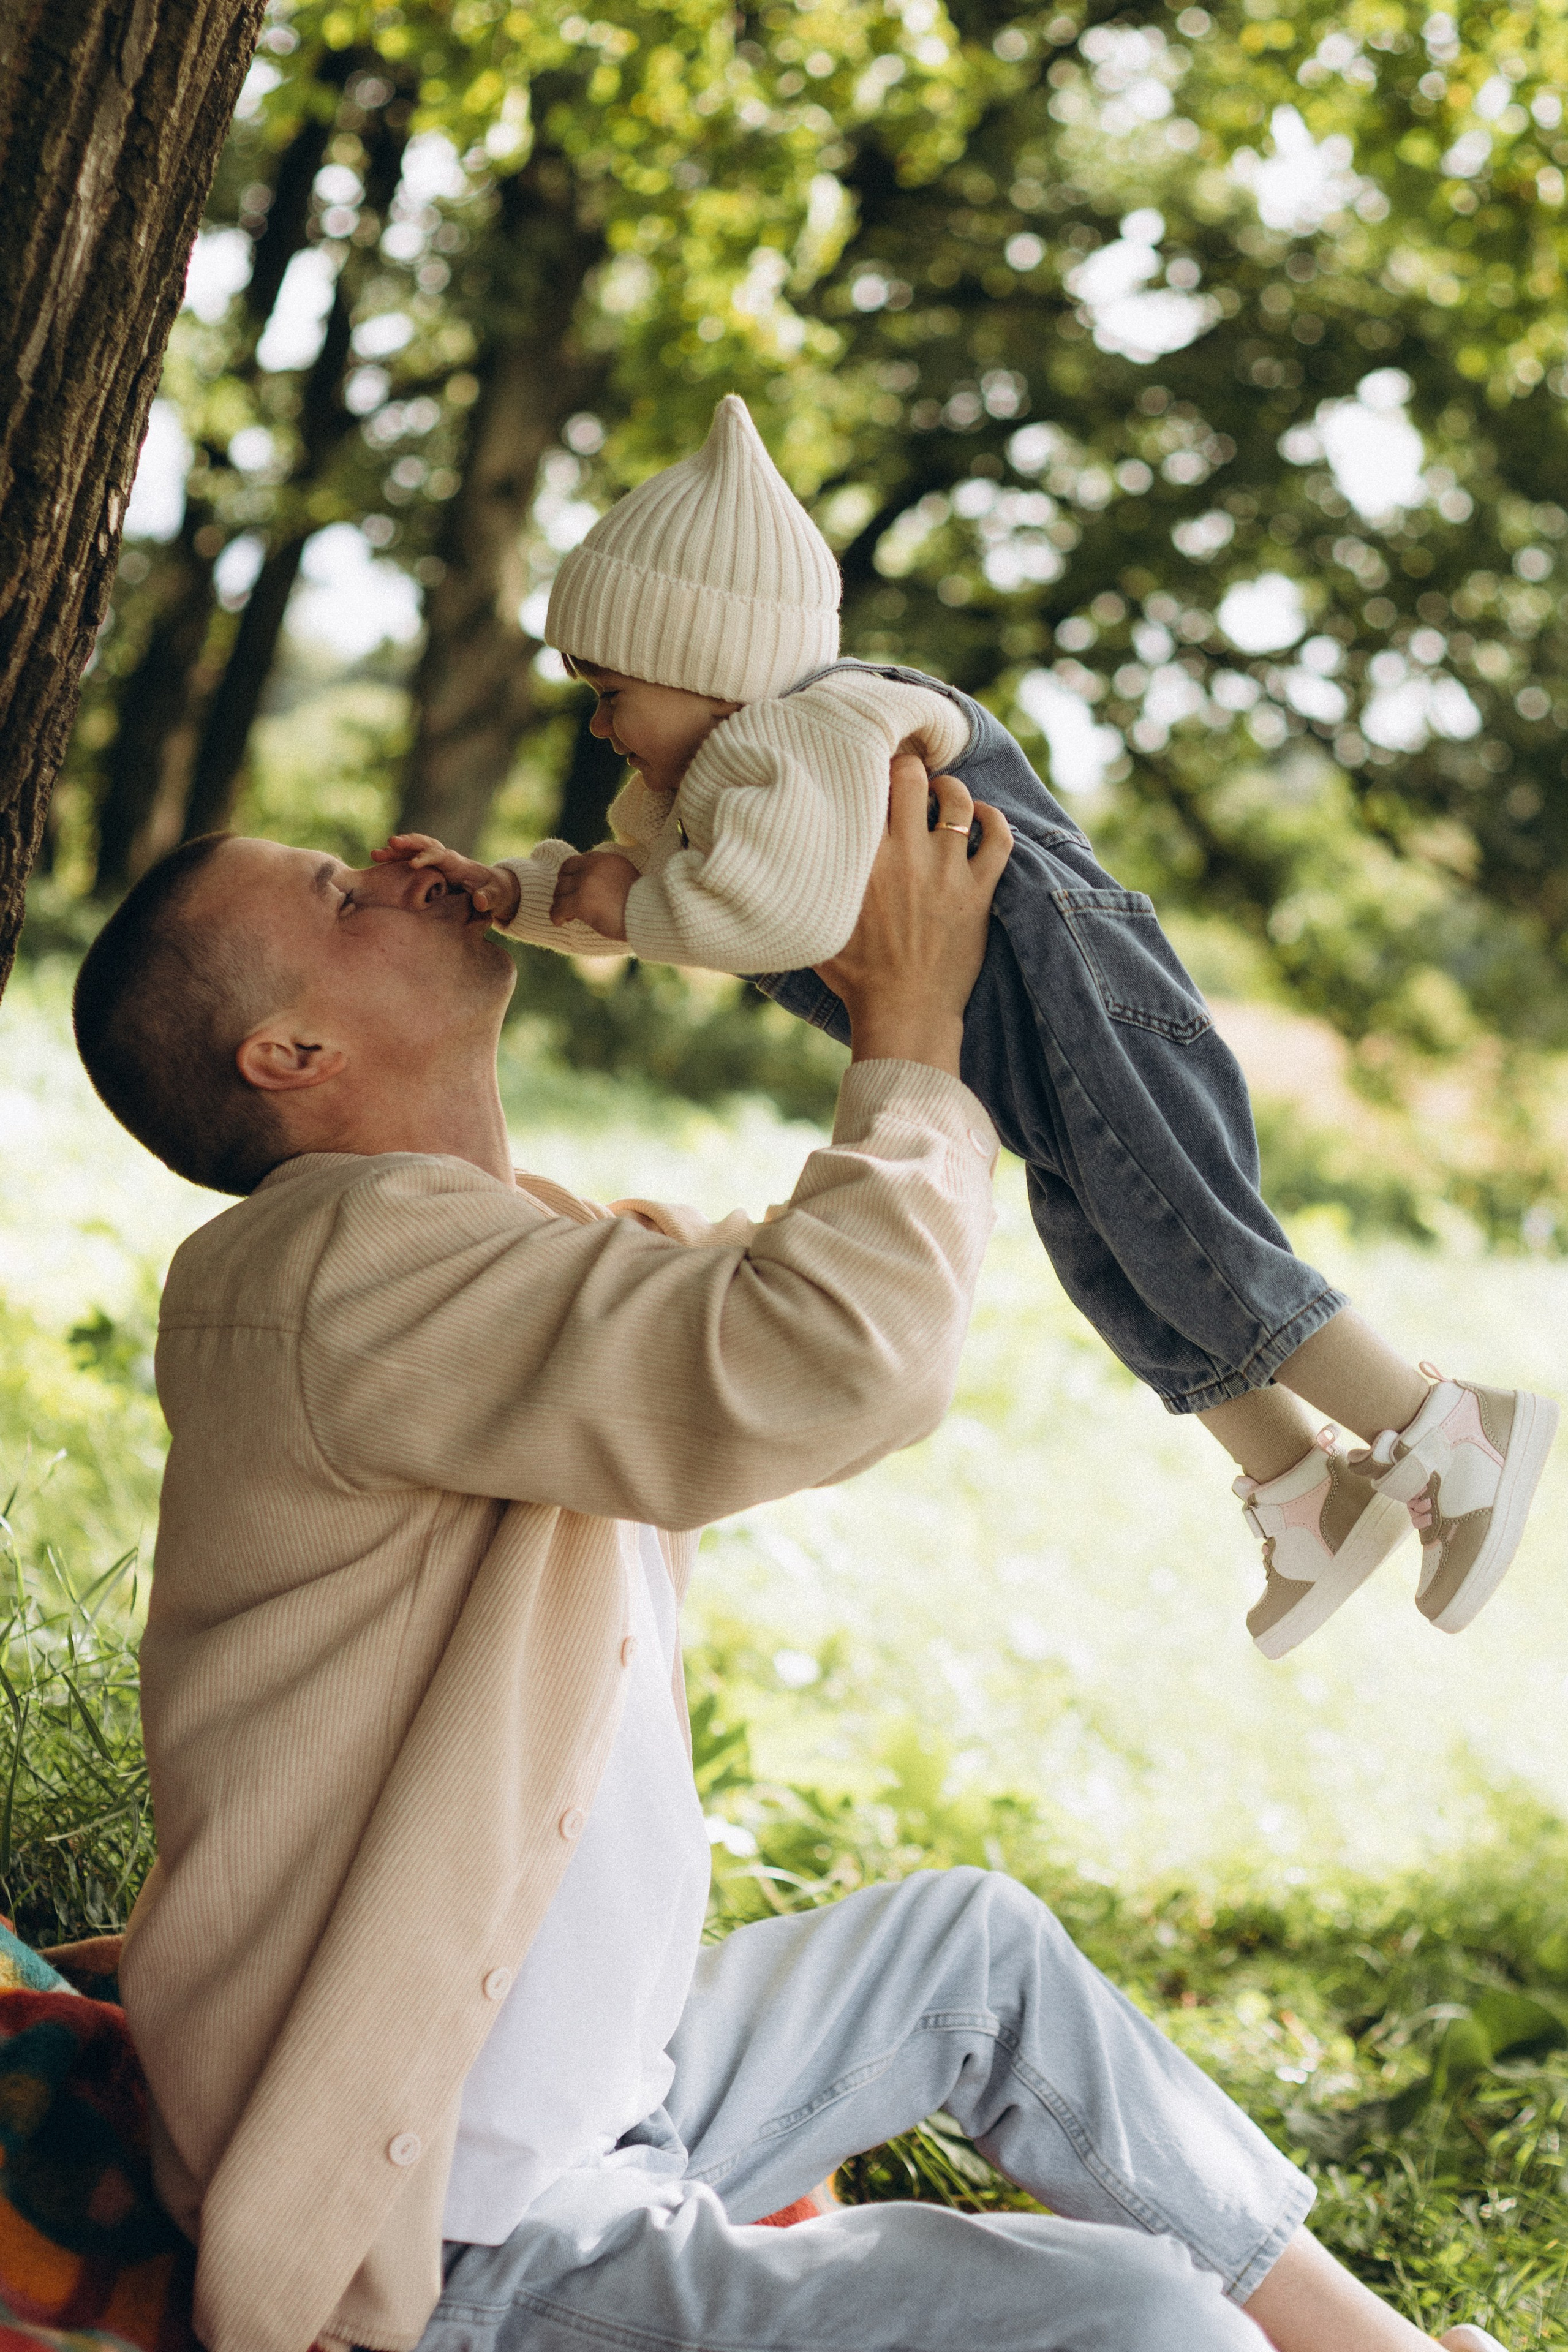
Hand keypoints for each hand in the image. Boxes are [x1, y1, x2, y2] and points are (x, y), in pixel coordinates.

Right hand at [373, 834, 520, 924]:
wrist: (492, 886)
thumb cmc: (495, 892)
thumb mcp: (496, 896)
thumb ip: (490, 898)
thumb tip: (480, 901)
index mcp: (458, 864)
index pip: (441, 855)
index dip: (428, 857)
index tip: (414, 864)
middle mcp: (444, 858)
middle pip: (424, 844)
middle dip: (408, 844)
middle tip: (390, 844)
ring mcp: (435, 861)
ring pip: (413, 850)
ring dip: (395, 850)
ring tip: (375, 854)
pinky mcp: (428, 867)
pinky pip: (408, 859)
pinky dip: (394, 859)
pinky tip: (377, 862)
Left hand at [551, 850, 639, 939]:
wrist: (648, 916)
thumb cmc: (641, 904)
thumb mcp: (626, 878)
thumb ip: (610, 874)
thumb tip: (597, 886)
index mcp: (605, 859)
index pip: (579, 861)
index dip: (573, 876)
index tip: (575, 888)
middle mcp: (593, 867)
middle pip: (565, 873)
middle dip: (563, 887)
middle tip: (567, 902)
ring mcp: (585, 883)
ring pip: (560, 891)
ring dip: (560, 903)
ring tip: (568, 915)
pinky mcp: (581, 902)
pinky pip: (558, 907)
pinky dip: (556, 915)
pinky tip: (560, 922)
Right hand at [814, 755, 1011, 1079]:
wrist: (905, 1013)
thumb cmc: (857, 976)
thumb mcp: (820, 925)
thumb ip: (811, 884)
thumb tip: (783, 856)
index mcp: (865, 859)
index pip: (868, 788)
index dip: (869, 772)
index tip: (869, 774)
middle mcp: (907, 855)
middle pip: (913, 778)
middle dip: (910, 769)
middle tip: (908, 778)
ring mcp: (948, 871)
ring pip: (959, 801)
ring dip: (952, 789)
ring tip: (944, 793)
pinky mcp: (980, 891)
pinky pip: (1000, 838)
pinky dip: (994, 819)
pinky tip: (983, 817)